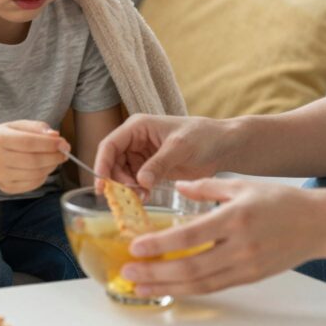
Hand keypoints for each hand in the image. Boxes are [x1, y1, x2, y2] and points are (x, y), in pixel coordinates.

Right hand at [0, 121, 68, 194]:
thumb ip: (36, 127)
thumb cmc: (3, 139)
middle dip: (54, 157)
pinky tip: (44, 168)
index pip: (29, 142)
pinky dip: (43, 176)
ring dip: (51, 167)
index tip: (63, 142)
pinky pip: (33, 184)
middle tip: (65, 152)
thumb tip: (54, 135)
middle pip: (33, 161)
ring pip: (35, 174)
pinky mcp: (7, 188)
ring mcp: (1, 176)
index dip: (49, 143)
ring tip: (56, 159)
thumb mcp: (15, 126)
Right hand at [94, 114, 230, 191]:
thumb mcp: (180, 148)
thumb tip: (140, 182)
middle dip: (117, 181)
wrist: (223, 146)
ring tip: (141, 198)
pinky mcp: (151, 169)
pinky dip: (137, 191)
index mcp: (137, 127)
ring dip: (127, 188)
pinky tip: (146, 197)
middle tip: (129, 196)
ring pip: (122, 174)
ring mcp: (143, 156)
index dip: (102, 165)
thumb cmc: (203, 137)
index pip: (109, 145)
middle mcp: (136, 140)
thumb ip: (159, 164)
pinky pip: (135, 182)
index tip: (102, 186)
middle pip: (112, 162)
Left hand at [119, 177, 325, 295]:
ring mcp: (246, 266)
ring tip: (139, 286)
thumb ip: (206, 187)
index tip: (136, 246)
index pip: (191, 235)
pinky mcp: (250, 277)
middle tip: (128, 272)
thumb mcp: (242, 185)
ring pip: (200, 283)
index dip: (161, 244)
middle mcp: (240, 246)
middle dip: (156, 272)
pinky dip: (188, 289)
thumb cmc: (280, 200)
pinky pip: (214, 287)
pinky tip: (168, 288)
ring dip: (167, 287)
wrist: (318, 224)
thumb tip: (177, 186)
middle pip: (191, 266)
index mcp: (236, 218)